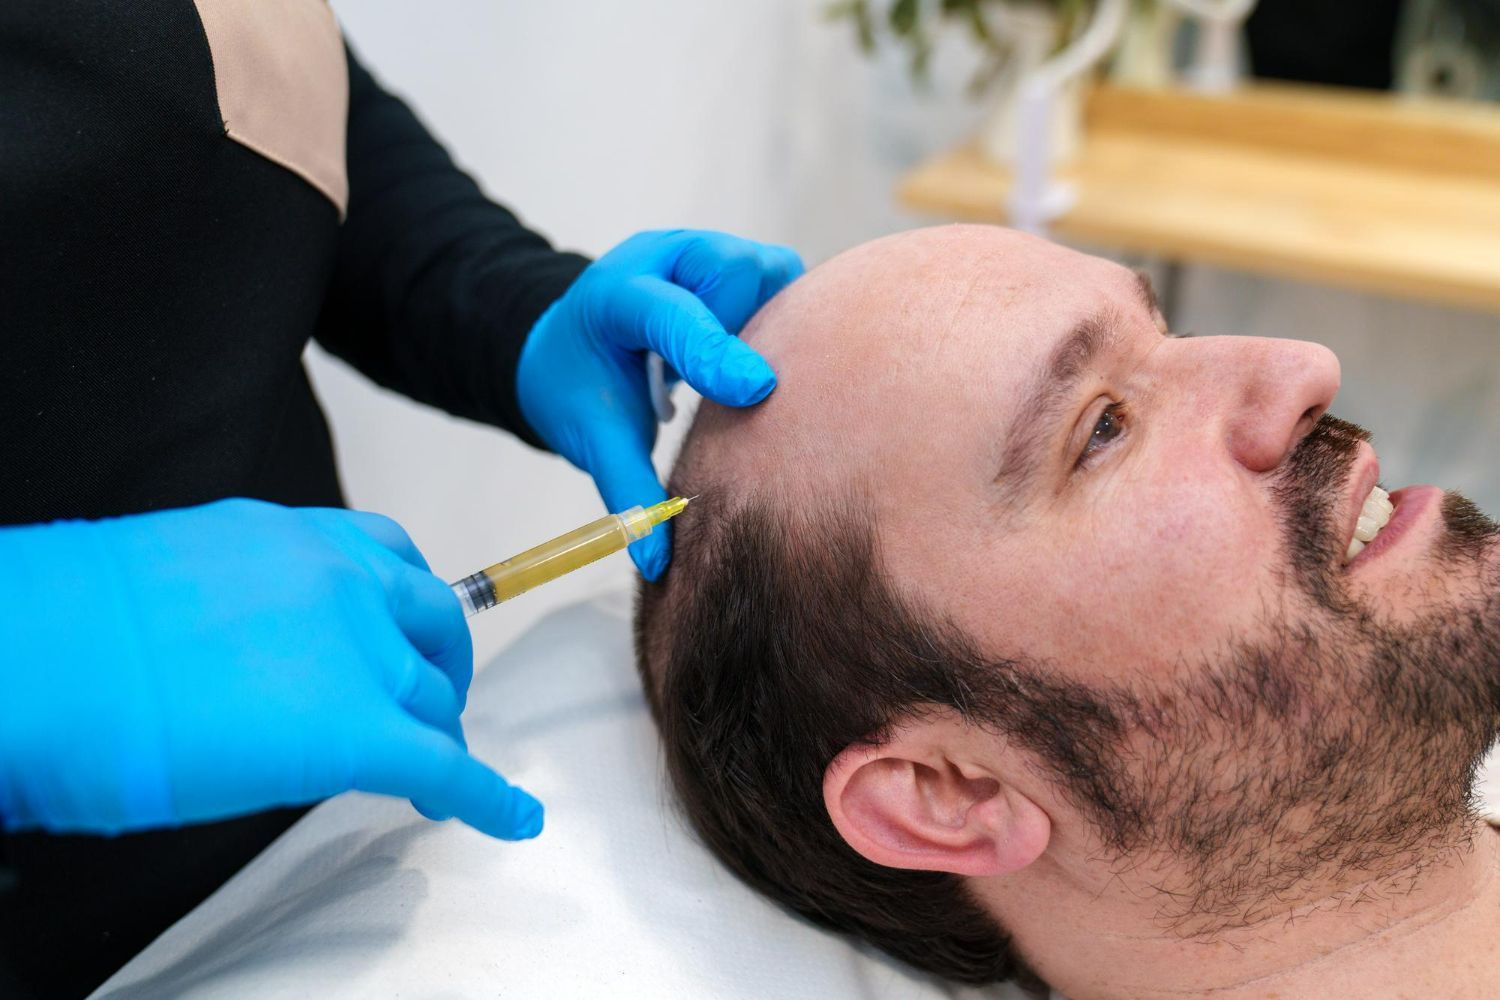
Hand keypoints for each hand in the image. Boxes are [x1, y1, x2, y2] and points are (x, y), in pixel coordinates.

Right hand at [0, 499, 540, 839]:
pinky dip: (486, 797)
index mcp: (292, 537)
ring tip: (434, 773)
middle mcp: (342, 580)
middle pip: (432, 622)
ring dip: (438, 735)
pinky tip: (510, 817)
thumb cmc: (70, 626)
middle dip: (442, 666)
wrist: (41, 659)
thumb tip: (246, 646)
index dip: (405, 610)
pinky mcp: (358, 731)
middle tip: (432, 704)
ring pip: (431, 698)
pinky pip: (445, 765)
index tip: (408, 637)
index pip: (385, 558)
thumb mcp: (174, 576)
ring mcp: (357, 651)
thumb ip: (239, 599)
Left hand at [517, 229, 802, 579]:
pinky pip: (786, 279)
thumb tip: (658, 562)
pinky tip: (759, 356)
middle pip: (734, 272)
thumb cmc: (578, 387)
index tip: (757, 391)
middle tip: (730, 387)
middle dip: (745, 330)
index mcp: (616, 294)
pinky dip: (785, 318)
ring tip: (738, 370)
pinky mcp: (736, 262)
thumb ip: (628, 491)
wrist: (567, 342)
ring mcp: (703, 253)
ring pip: (770, 270)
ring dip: (771, 322)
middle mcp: (664, 258)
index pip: (670, 314)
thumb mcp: (592, 437)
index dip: (713, 351)